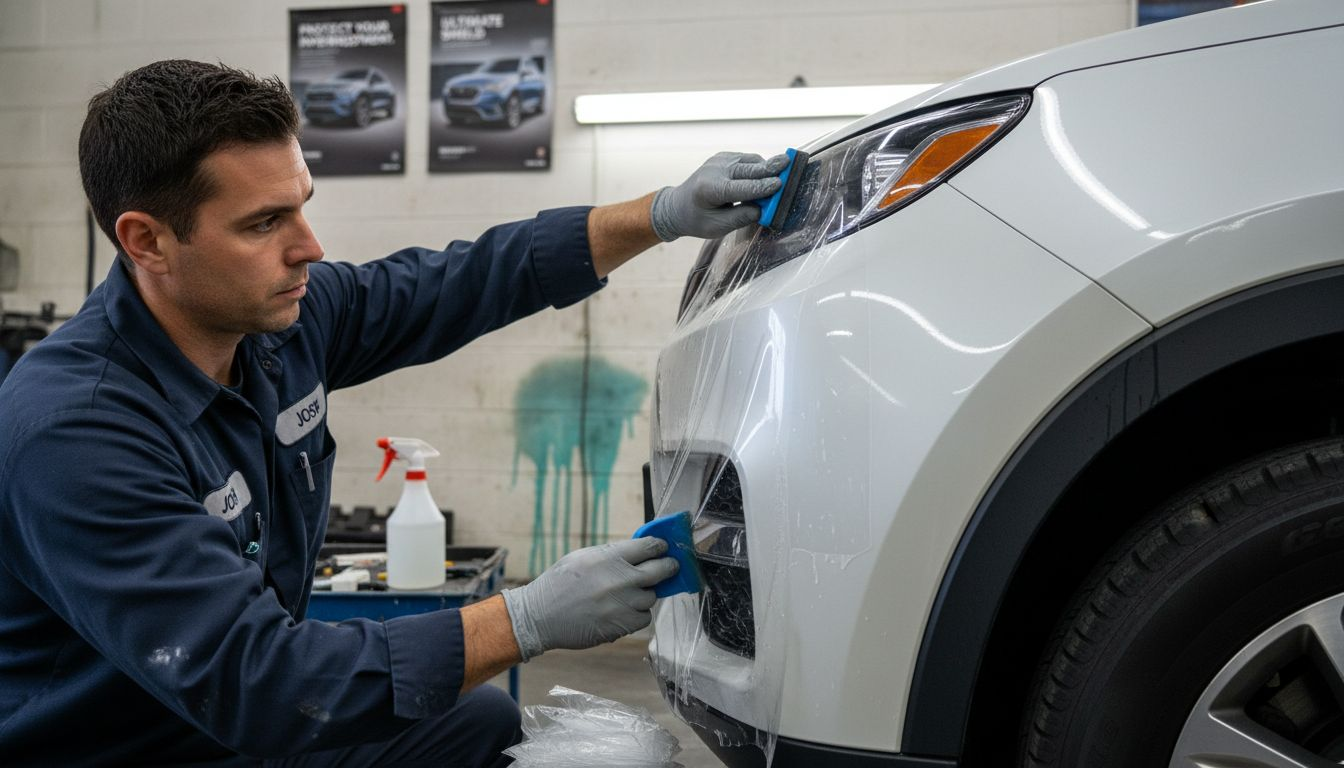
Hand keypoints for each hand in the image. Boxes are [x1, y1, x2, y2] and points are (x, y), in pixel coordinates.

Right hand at [501, 537, 678, 659]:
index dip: (661, 546)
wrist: (541, 616)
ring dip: (645, 595)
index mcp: (612, 556)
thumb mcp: (585, 557)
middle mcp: (623, 579)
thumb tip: (640, 552)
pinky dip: (636, 615)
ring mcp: (625, 603)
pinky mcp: (623, 625)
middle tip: (670, 567)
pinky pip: (643, 618)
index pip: (651, 546)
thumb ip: (614, 554)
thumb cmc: (560, 583)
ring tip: (627, 594)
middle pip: (662, 570)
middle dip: (669, 567)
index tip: (663, 548)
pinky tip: (621, 611)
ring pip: (653, 596)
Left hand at [650, 151, 789, 240]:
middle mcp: (714, 170)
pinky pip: (747, 159)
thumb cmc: (697, 219)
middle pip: (749, 169)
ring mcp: (719, 161)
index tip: (780, 185)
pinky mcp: (724, 157)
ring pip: (750, 161)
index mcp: (710, 189)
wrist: (677, 206)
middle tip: (789, 164)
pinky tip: (766, 175)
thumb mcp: (717, 227)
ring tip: (782, 173)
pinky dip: (758, 167)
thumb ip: (741, 217)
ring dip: (766, 167)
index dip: (762, 187)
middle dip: (770, 168)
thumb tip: (763, 210)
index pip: (742, 187)